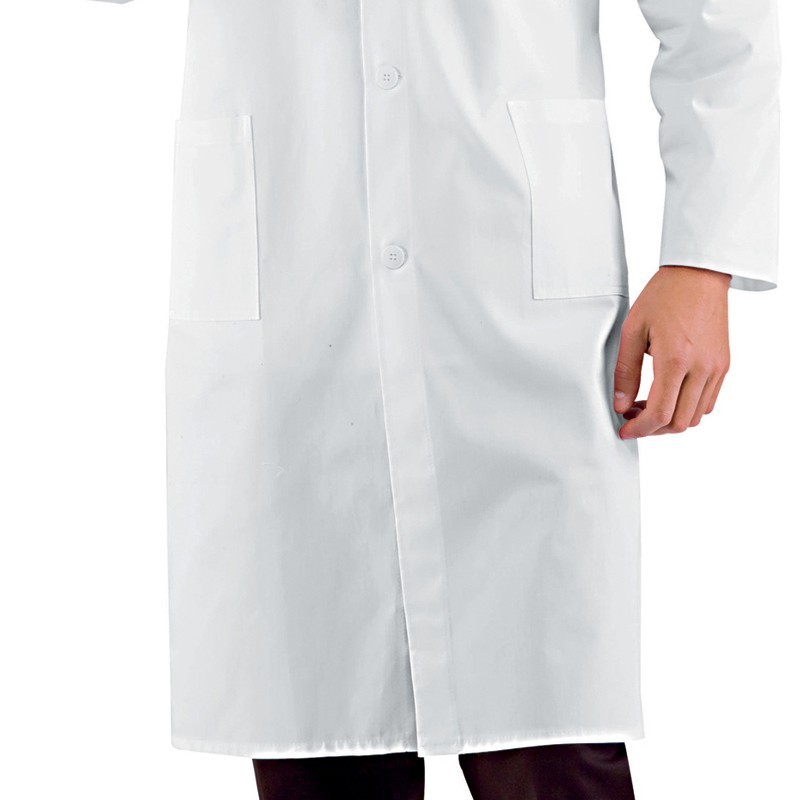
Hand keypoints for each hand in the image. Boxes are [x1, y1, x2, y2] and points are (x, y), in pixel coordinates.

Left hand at [614, 265, 730, 438]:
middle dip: (653, 429)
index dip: (640, 429)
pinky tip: (668, 395)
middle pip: (679, 422)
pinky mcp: (723, 365)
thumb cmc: (663, 296)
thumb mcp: (633, 331)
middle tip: (633, 419)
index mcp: (675, 360)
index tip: (625, 430)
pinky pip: (708, 401)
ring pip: (696, 416)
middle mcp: (701, 368)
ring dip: (671, 420)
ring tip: (647, 406)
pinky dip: (687, 408)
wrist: (699, 275)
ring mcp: (716, 368)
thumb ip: (626, 372)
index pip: (660, 413)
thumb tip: (621, 405)